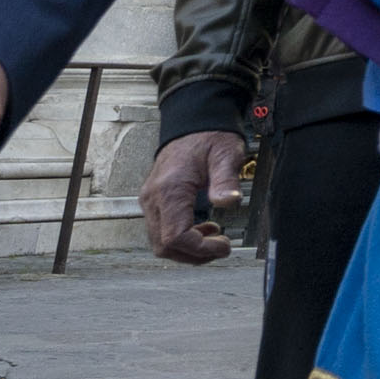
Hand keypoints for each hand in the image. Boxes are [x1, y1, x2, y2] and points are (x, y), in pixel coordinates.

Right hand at [139, 129, 249, 263]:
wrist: (193, 124)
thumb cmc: (209, 137)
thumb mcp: (225, 155)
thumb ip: (226, 180)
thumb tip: (229, 202)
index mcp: (169, 190)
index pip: (175, 236)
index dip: (199, 249)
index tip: (224, 246)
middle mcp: (153, 198)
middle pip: (164, 246)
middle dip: (194, 254)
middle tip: (221, 248)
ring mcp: (150, 201)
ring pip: (160, 242)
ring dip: (188, 249)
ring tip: (215, 240)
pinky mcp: (154, 201)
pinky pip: (162, 230)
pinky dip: (181, 238)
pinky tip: (204, 229)